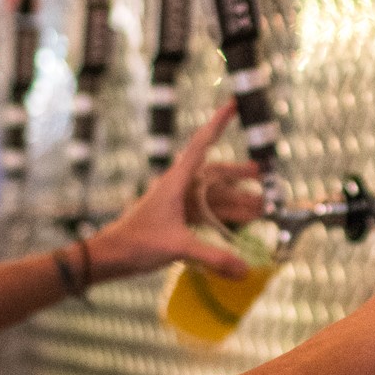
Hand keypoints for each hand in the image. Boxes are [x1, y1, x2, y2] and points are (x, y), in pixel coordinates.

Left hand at [85, 102, 261, 280]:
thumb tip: (246, 270)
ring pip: (213, 196)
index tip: (234, 104)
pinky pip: (207, 212)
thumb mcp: (177, 247)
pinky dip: (224, 216)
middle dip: (240, 173)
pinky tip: (240, 223)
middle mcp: (178, 187)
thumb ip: (213, 257)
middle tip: (264, 173)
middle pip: (215, 173)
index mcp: (175, 181)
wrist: (110, 256)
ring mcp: (177, 203)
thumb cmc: (136, 243)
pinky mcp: (176, 219)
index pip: (201, 144)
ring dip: (236, 199)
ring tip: (261, 204)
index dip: (219, 123)